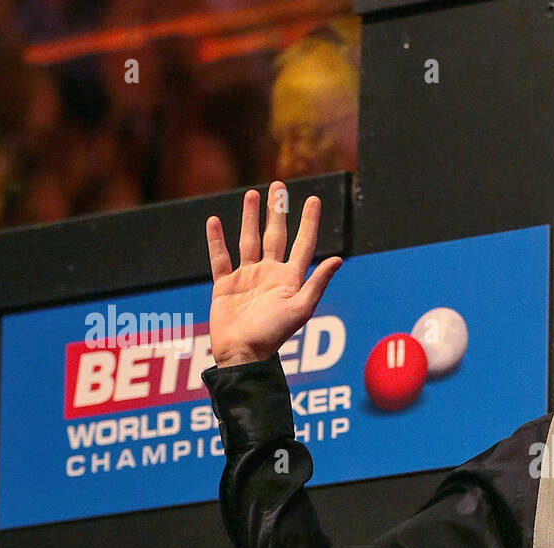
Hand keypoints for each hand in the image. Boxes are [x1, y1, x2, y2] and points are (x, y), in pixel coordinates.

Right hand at [204, 181, 342, 367]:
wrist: (242, 354)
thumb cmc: (273, 336)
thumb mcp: (300, 309)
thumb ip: (317, 283)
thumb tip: (339, 259)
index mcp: (290, 279)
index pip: (303, 244)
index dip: (309, 222)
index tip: (314, 199)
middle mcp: (270, 274)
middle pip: (275, 235)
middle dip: (278, 211)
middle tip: (279, 185)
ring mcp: (247, 279)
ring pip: (249, 240)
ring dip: (250, 218)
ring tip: (252, 194)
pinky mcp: (225, 286)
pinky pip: (220, 258)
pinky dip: (216, 240)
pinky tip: (215, 220)